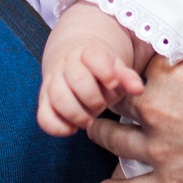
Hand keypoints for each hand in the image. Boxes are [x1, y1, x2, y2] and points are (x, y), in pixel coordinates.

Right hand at [37, 6, 145, 136]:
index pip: (93, 56)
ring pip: (59, 98)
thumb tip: (138, 89)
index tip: (113, 84)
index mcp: (88, 53)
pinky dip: (58, 128)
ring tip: (89, 120)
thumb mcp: (118, 70)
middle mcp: (66, 65)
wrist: (75, 63)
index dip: (105, 71)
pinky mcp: (44, 102)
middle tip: (102, 106)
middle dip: (94, 99)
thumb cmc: (102, 71)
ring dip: (77, 114)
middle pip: (77, 80)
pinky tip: (72, 129)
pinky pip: (44, 117)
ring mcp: (53, 82)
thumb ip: (128, 78)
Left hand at [92, 0, 182, 182]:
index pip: (133, 61)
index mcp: (170, 74)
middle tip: (101, 91)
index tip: (129, 60)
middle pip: (114, 100)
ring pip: (113, 141)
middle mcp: (156, 112)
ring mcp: (162, 153)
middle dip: (107, 94)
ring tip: (94, 128)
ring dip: (100, 133)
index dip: (130, 60)